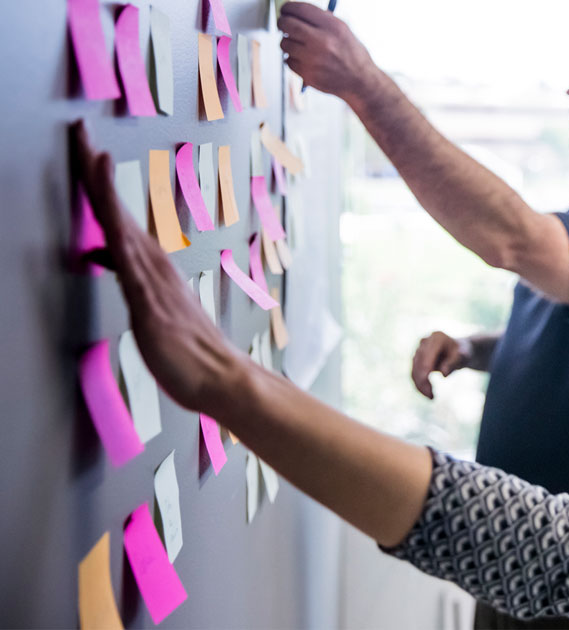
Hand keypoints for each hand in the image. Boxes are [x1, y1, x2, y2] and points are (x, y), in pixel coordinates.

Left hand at [69, 120, 249, 416]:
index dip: (97, 180)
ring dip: (101, 185)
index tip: (86, 146)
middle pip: (114, 207)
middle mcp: (151, 262)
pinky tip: (107, 217)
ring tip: (88, 150)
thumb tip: (95, 249)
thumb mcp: (146, 306)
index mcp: (150, 264)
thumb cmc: (186, 350)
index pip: (116, 214)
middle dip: (93, 167)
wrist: (221, 377)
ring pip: (120, 222)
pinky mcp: (149, 299)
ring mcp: (151, 278)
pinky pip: (127, 257)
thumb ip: (123, 273)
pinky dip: (117, 228)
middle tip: (78, 129)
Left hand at [278, 3, 381, 101]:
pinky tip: (305, 60)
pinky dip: (293, 59)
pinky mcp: (308, 74)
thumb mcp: (342, 30)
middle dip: (282, 22)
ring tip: (299, 46)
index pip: (300, 9)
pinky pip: (288, 61)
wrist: (360, 81)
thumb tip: (294, 12)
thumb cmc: (351, 54)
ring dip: (288, 42)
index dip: (288, 8)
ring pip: (284, 43)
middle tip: (284, 24)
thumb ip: (320, 19)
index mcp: (332, 27)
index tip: (286, 10)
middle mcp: (323, 41)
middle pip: (287, 24)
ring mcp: (314, 59)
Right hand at [411, 332, 469, 399]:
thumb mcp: (464, 357)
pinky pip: (414, 373)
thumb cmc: (463, 353)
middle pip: (418, 364)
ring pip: (414, 370)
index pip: (426, 358)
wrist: (460, 350)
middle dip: (422, 383)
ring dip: (420, 386)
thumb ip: (453, 363)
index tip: (429, 389)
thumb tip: (443, 374)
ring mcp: (419, 349)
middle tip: (431, 397)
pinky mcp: (416, 358)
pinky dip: (419, 384)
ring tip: (431, 397)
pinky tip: (427, 393)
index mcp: (436, 338)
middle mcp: (425, 341)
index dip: (425, 374)